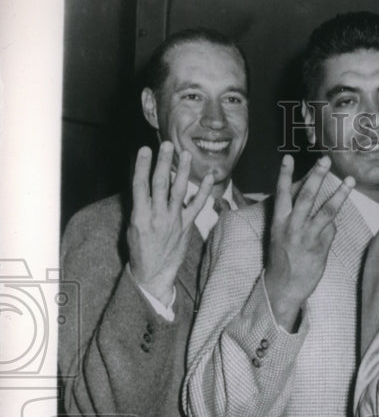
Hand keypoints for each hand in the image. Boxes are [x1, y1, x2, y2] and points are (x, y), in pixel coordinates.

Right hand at [128, 141, 211, 304]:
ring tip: (186, 154)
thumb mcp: (131, 226)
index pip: (139, 185)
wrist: (154, 272)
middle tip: (167, 144)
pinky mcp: (187, 226)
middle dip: (163, 162)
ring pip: (179, 191)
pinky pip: (197, 206)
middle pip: (160, 184)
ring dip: (183, 171)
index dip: (141, 165)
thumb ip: (139, 205)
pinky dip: (204, 192)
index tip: (143, 149)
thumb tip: (143, 184)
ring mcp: (174, 221)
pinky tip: (209, 178)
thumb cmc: (140, 248)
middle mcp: (157, 216)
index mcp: (139, 215)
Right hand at [264, 154, 352, 331]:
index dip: (284, 175)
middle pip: (307, 196)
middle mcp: (292, 227)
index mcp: (278, 222)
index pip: (281, 194)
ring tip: (350, 180)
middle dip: (317, 176)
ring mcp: (307, 237)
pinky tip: (330, 229)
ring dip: (340, 194)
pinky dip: (333, 226)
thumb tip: (307, 202)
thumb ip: (292, 217)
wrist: (283, 287)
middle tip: (326, 160)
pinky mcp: (320, 247)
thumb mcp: (279, 235)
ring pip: (326, 210)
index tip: (288, 157)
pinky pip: (331, 229)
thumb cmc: (282, 259)